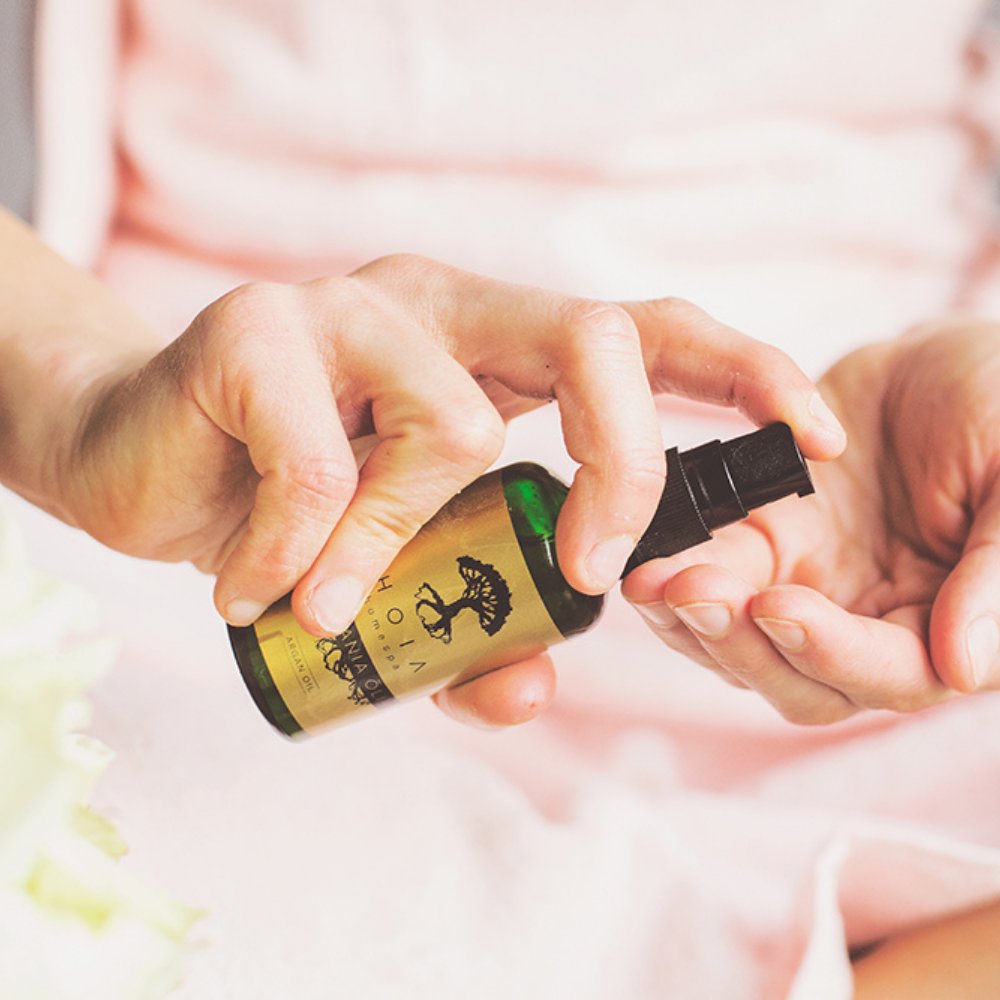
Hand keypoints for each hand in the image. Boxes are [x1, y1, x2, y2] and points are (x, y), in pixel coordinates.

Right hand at [55, 255, 842, 726]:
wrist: (135, 456)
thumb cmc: (288, 508)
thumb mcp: (402, 575)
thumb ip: (474, 626)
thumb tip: (534, 694)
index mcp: (494, 346)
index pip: (645, 331)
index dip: (741, 369)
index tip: (811, 438)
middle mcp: (442, 305)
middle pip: (596, 337)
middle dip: (624, 463)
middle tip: (590, 572)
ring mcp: (351, 306)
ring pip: (451, 424)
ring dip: (396, 549)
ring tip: (327, 600)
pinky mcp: (257, 329)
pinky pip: (321, 464)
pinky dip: (298, 553)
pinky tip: (258, 583)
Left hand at [623, 319, 999, 722]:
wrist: (935, 360)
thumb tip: (964, 669)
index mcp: (952, 622)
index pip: (895, 675)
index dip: (834, 653)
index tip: (779, 608)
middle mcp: (875, 625)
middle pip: (804, 680)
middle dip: (743, 646)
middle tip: (692, 592)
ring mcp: (814, 591)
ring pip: (746, 646)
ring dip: (694, 622)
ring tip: (650, 578)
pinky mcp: (765, 551)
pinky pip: (714, 583)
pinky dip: (676, 580)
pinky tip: (646, 558)